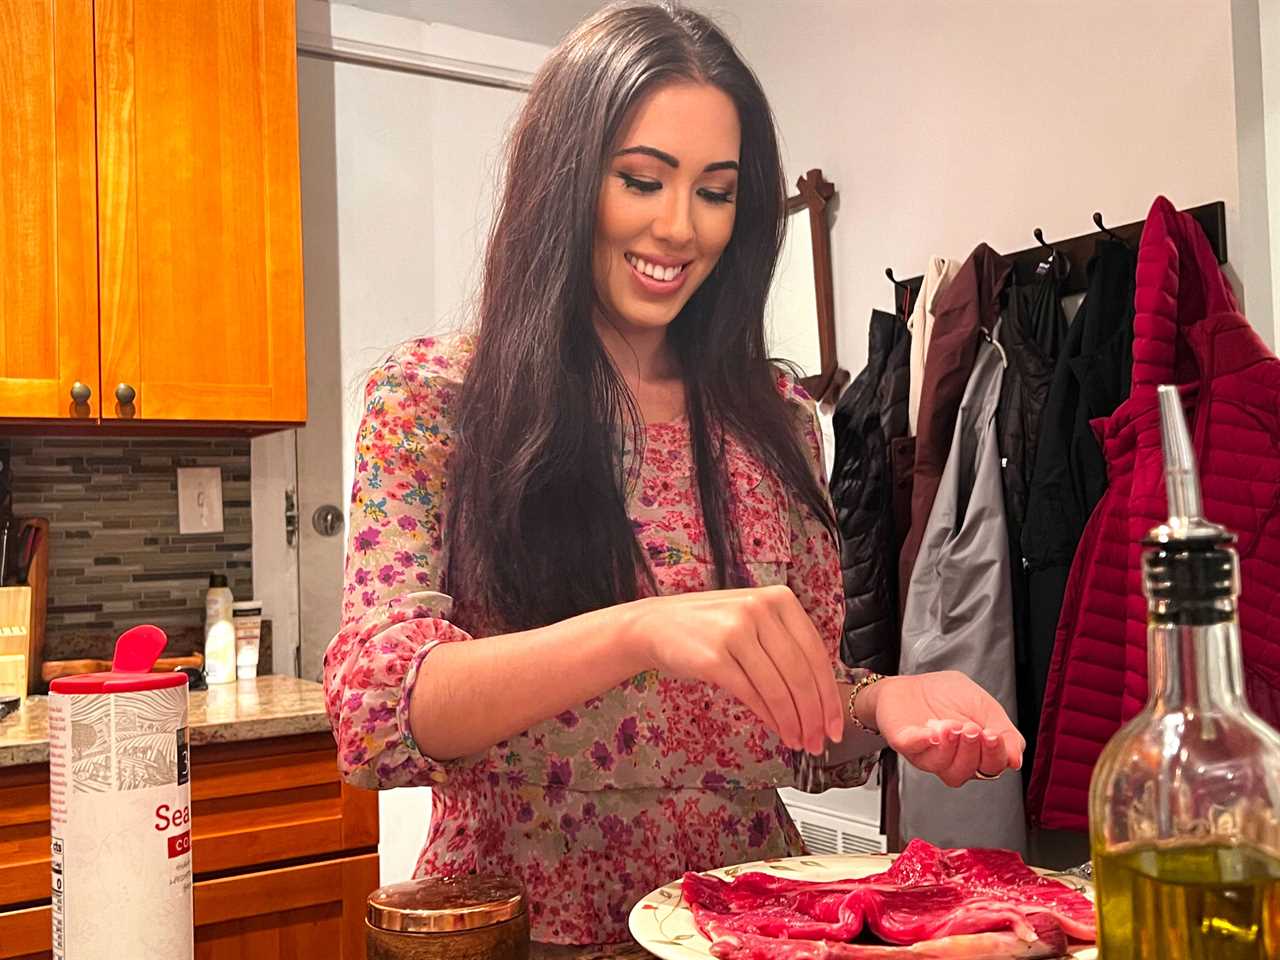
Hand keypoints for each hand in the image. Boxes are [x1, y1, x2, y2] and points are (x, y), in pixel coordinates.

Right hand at [628, 585, 843, 754]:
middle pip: (801, 674)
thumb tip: (820, 698)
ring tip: (800, 741)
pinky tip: (779, 731)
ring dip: (794, 722)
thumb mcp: (753, 621)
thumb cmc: (708, 628)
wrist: (655, 625)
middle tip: (820, 741)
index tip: (836, 724)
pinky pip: (753, 695)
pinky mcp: (715, 657)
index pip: (816, 653)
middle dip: (815, 715)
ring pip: (779, 688)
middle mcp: (760, 610)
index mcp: (779, 599)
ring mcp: (736, 632)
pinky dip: (771, 718)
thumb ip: (786, 646)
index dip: (829, 694)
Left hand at [860, 671, 1024, 786]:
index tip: (994, 735)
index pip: (991, 767)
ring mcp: (927, 754)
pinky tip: (932, 731)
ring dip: (951, 748)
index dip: (995, 755)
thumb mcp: (984, 706)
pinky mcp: (905, 742)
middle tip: (973, 728)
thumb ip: (1004, 731)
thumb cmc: (949, 695)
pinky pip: (914, 749)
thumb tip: (1016, 760)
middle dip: (972, 751)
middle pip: (967, 772)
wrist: (915, 682)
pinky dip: (923, 741)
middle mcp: (952, 759)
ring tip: (952, 725)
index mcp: (975, 753)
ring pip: (943, 768)